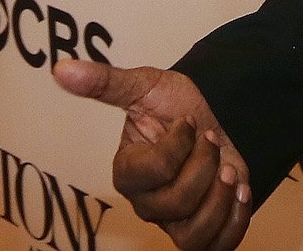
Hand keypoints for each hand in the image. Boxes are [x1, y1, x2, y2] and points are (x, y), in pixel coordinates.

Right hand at [53, 59, 253, 250]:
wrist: (214, 115)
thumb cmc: (175, 104)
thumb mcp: (142, 85)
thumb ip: (104, 82)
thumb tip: (61, 69)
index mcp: (128, 173)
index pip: (152, 172)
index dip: (178, 145)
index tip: (188, 122)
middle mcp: (148, 203)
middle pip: (176, 204)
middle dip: (204, 165)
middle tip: (211, 141)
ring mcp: (174, 221)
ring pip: (193, 236)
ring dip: (221, 198)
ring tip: (229, 170)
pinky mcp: (203, 230)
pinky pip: (217, 246)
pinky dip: (236, 219)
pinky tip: (240, 188)